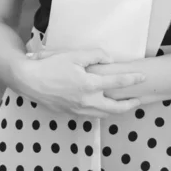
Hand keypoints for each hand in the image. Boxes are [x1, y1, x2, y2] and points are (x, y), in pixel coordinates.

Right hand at [12, 48, 145, 117]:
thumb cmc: (50, 65)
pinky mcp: (69, 113)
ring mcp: (78, 109)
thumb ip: (95, 55)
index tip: (142, 77)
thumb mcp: (75, 55)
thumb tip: (109, 59)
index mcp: (89, 85)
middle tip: (137, 101)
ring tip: (123, 106)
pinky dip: (101, 112)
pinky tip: (101, 107)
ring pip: (103, 114)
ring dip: (115, 111)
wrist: (28, 80)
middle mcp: (86, 101)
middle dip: (129, 105)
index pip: (117, 83)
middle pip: (115, 108)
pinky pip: (90, 115)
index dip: (132, 80)